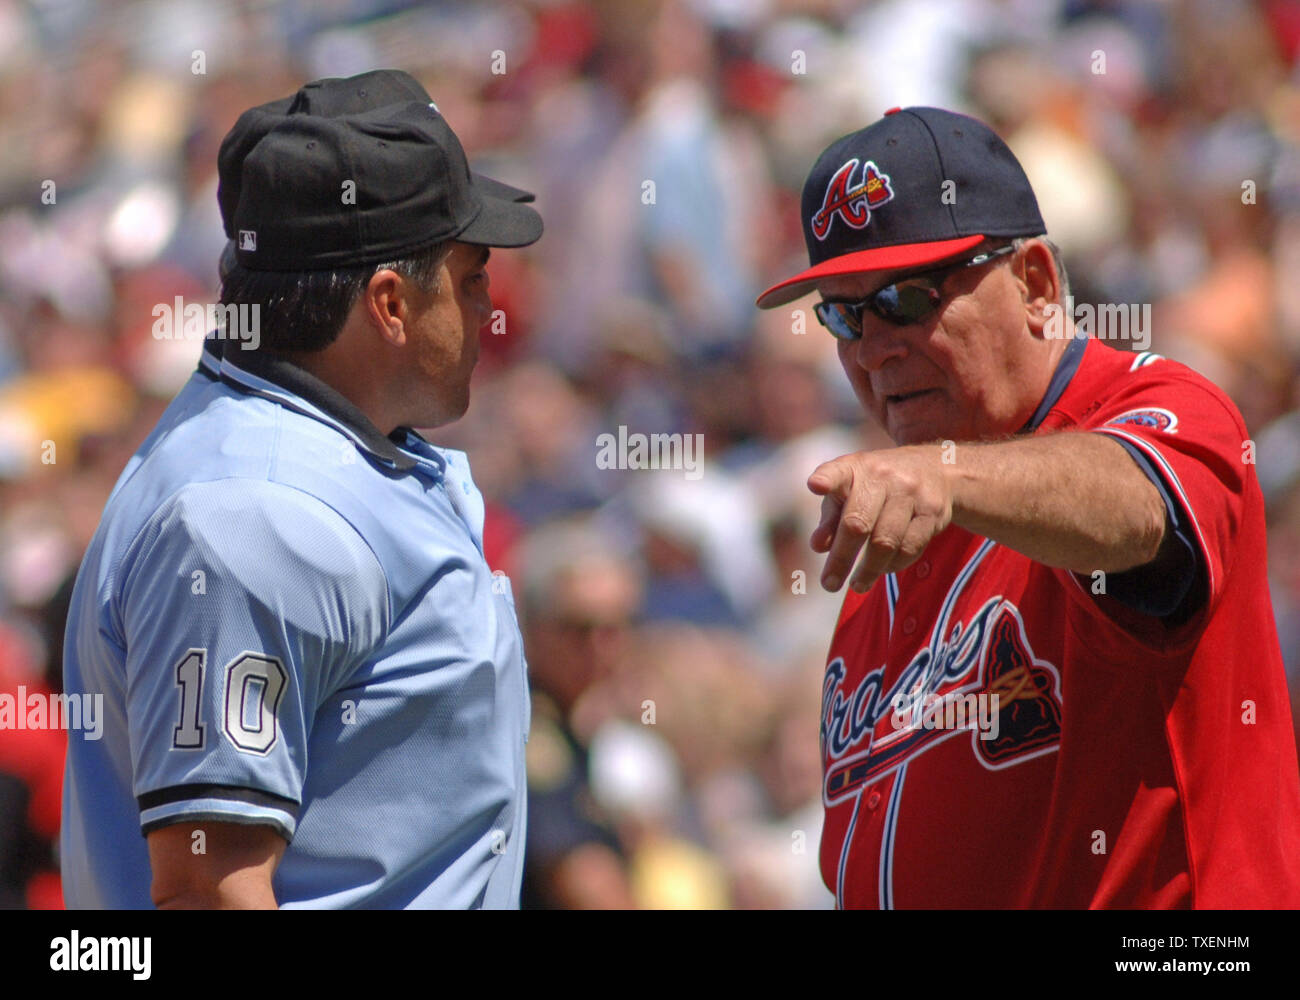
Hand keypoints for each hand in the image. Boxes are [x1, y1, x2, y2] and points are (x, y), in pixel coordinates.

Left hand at [808, 445, 953, 592]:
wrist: (937, 470)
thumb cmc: (879, 487)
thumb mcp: (851, 492)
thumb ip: (831, 518)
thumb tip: (818, 547)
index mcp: (855, 468)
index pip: (838, 471)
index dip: (827, 479)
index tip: (816, 486)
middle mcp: (882, 476)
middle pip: (858, 523)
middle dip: (841, 558)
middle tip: (829, 584)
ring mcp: (910, 493)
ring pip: (886, 541)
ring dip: (869, 570)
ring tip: (857, 585)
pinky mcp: (933, 511)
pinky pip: (909, 548)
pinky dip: (893, 564)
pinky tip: (884, 569)